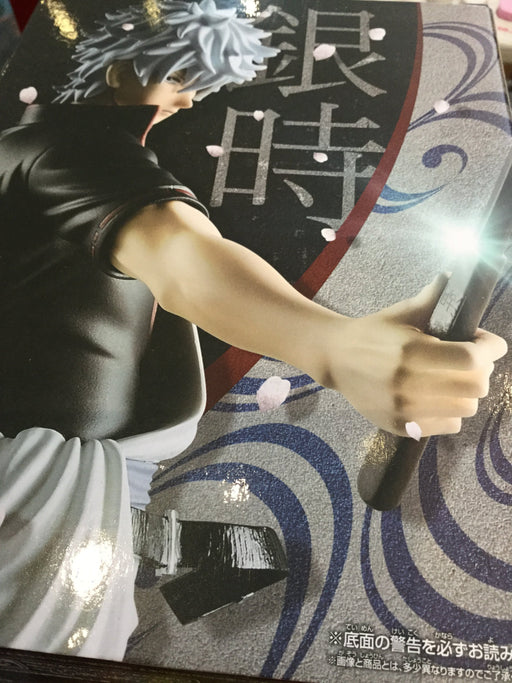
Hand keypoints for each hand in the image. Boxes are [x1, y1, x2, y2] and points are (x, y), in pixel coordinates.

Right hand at [322, 275, 507, 435]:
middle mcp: (409, 383)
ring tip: (456, 381)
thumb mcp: (401, 313)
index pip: (471, 358)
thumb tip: (454, 278)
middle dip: (483, 370)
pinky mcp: (401, 425)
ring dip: (468, 392)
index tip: (491, 343)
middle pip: (476, 386)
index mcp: (412, 350)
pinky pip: (449, 426)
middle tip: (473, 362)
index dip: (492, 349)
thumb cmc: (372, 332)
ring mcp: (405, 408)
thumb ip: (432, 298)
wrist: (335, 358)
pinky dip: (451, 412)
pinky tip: (439, 398)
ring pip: (466, 408)